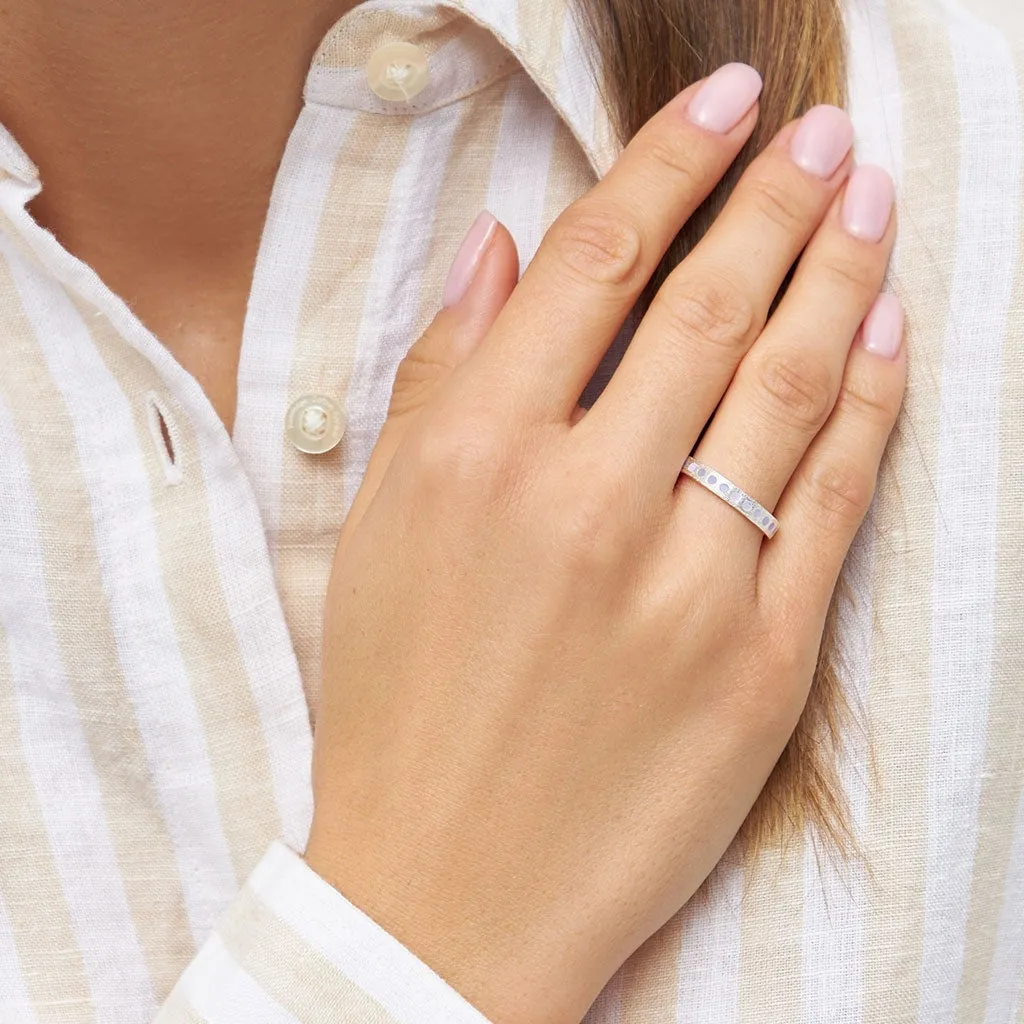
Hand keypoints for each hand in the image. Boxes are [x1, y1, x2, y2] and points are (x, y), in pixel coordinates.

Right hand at [307, 65, 903, 1023]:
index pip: (596, 265)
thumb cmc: (396, 704)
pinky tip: (886, 331)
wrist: (451, 889)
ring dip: (840, 276)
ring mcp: (684, 585)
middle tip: (823, 133)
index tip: (723, 105)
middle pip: (707, 305)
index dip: (670, 165)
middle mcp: (584, 504)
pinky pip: (831, 500)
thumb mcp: (378, 531)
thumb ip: (439, 378)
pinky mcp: (761, 663)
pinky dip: (869, 402)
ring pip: (788, 386)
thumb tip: (499, 247)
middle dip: (776, 198)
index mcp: (476, 459)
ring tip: (871, 203)